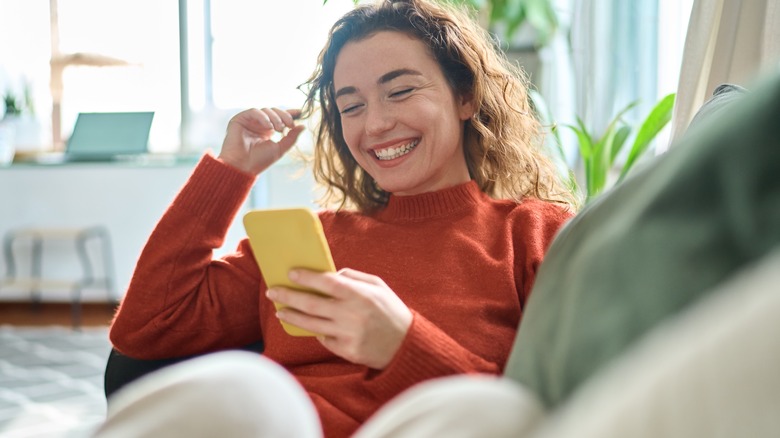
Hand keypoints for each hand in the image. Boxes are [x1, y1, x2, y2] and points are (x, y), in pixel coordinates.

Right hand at [217, 107, 304, 174]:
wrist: (242, 167)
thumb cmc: (259, 161)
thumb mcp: (280, 149)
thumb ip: (291, 138)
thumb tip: (303, 126)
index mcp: (267, 130)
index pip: (279, 117)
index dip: (290, 113)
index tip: (300, 112)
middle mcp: (258, 124)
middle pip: (274, 111)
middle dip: (284, 116)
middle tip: (290, 125)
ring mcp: (249, 121)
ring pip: (266, 110)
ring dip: (275, 118)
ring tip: (279, 129)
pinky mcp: (240, 119)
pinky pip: (254, 111)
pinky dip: (263, 117)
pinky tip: (269, 127)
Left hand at [266, 268, 412, 369]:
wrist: (406, 345)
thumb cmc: (391, 310)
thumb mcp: (379, 286)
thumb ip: (354, 277)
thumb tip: (330, 273)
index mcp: (359, 295)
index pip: (326, 282)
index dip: (306, 277)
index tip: (290, 273)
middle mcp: (351, 314)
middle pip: (311, 304)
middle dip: (288, 296)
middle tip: (273, 291)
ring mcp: (347, 334)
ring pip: (311, 324)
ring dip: (292, 316)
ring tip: (280, 311)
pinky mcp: (346, 350)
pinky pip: (323, 339)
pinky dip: (316, 331)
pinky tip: (309, 326)